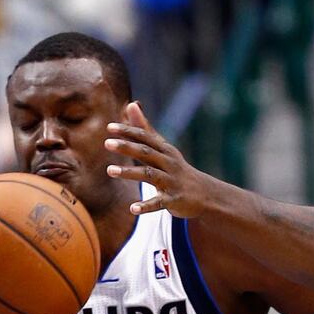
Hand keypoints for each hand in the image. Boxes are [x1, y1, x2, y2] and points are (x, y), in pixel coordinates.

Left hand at [105, 102, 216, 217]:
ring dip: (130, 173)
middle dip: (128, 147)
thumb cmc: (178, 169)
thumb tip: (131, 104)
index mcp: (164, 150)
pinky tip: (132, 208)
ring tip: (110, 171)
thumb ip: (145, 128)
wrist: (206, 194)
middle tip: (107, 143)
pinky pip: (158, 203)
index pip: (145, 137)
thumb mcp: (163, 148)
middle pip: (146, 153)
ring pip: (150, 175)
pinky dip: (146, 206)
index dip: (128, 132)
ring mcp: (172, 182)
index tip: (109, 127)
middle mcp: (168, 163)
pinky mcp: (174, 200)